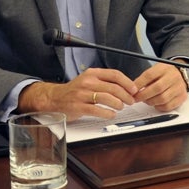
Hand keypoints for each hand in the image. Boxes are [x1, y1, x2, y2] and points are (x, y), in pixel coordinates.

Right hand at [17, 67, 138, 121]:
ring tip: (121, 107)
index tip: (134, 89)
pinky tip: (111, 114)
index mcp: (92, 73)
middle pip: (113, 88)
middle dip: (126, 96)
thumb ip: (105, 81)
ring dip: (118, 104)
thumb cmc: (75, 90)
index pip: (115, 75)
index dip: (127, 82)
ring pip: (107, 98)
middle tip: (131, 101)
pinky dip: (108, 113)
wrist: (54, 98)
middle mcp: (87, 82)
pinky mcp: (78, 107)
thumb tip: (126, 87)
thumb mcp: (89, 79)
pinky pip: (97, 110)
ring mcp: (82, 95)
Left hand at [133, 62, 188, 111]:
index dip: (139, 84)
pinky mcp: (182, 97)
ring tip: (146, 100)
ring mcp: (179, 87)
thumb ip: (144, 79)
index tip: (132, 91)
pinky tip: (156, 103)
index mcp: (164, 68)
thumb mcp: (154, 71)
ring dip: (151, 102)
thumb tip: (133, 90)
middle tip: (136, 99)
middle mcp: (174, 77)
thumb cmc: (164, 74)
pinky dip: (159, 107)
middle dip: (143, 95)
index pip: (149, 75)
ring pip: (162, 99)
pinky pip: (168, 106)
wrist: (180, 75)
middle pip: (157, 88)